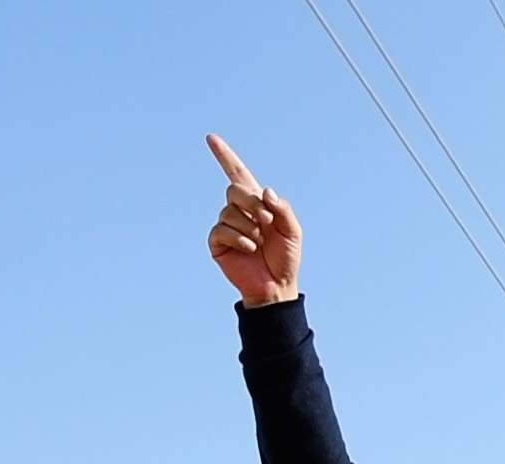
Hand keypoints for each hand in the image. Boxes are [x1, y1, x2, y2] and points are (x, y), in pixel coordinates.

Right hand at [206, 134, 301, 306]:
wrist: (277, 285)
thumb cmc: (285, 257)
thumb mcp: (292, 231)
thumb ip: (282, 208)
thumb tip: (265, 192)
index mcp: (256, 203)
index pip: (237, 173)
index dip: (224, 155)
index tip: (211, 138)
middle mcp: (238, 210)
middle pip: (235, 190)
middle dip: (253, 204)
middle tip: (267, 222)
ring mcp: (226, 226)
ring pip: (230, 212)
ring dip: (250, 227)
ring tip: (259, 243)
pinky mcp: (217, 242)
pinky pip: (223, 230)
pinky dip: (239, 238)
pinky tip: (250, 249)